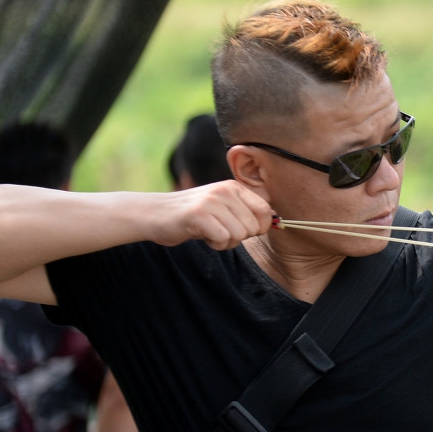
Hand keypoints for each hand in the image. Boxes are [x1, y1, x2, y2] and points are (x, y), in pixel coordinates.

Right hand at [148, 181, 273, 250]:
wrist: (155, 214)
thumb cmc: (194, 216)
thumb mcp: (223, 208)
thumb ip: (245, 212)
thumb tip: (277, 222)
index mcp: (234, 187)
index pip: (266, 211)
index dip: (260, 228)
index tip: (244, 231)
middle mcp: (225, 190)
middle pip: (253, 227)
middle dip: (239, 237)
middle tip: (219, 231)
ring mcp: (212, 201)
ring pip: (239, 235)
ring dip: (225, 241)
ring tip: (209, 232)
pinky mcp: (199, 215)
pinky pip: (223, 239)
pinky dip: (215, 244)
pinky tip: (202, 235)